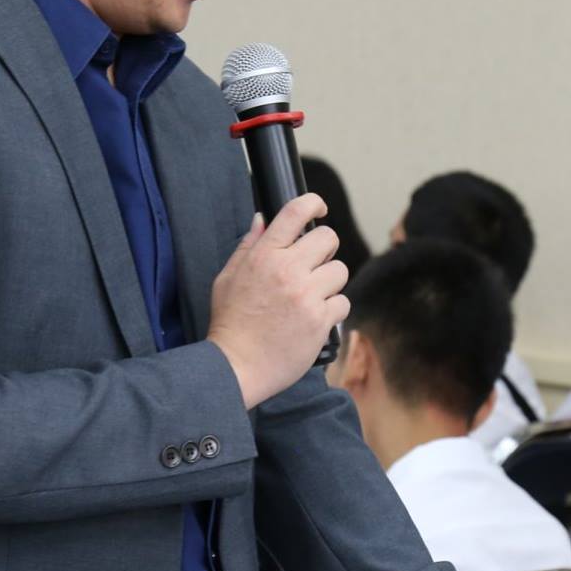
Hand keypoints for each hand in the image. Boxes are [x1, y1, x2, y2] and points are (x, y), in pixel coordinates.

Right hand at [207, 194, 348, 408]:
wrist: (235, 367)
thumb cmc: (230, 324)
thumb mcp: (227, 278)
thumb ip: (248, 247)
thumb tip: (262, 220)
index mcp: (264, 256)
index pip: (295, 212)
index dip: (313, 203)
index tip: (319, 209)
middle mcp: (287, 270)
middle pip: (328, 239)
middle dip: (325, 250)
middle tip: (314, 266)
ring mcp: (306, 295)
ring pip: (340, 271)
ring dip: (330, 283)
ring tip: (311, 298)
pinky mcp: (320, 320)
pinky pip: (342, 302)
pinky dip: (332, 311)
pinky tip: (314, 319)